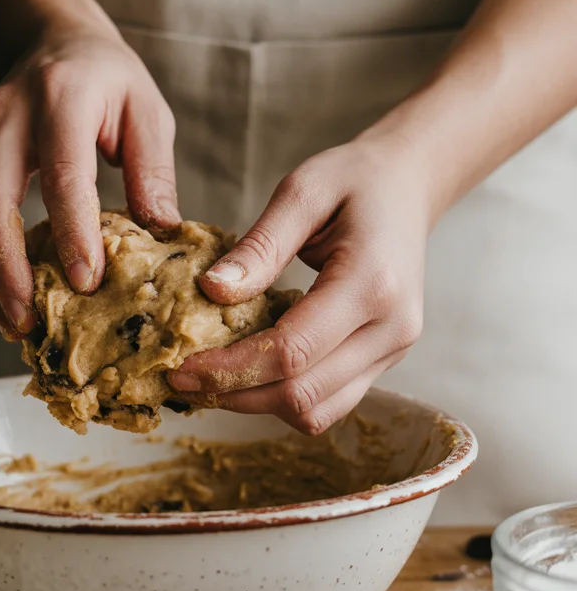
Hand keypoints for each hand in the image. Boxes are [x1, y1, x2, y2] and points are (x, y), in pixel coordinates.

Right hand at [0, 17, 178, 339]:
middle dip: (8, 268)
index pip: (62, 174)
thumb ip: (152, 170)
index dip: (72, 231)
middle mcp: (7, 119)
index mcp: (60, 99)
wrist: (50, 40)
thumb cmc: (107, 79)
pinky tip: (5, 303)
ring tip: (16, 326)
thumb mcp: (146, 111)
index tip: (87, 280)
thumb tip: (161, 235)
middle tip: (31, 320)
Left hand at [168, 139, 430, 433]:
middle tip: (182, 379)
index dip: (230, 368)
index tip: (180, 367)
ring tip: (210, 379)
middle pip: (303, 394)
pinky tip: (248, 371)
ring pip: (316, 411)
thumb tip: (212, 293)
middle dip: (235, 394)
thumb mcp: (302, 191)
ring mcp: (393, 351)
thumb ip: (260, 246)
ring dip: (258, 404)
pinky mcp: (383, 360)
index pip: (292, 352)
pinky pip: (328, 401)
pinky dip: (284, 397)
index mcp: (373, 284)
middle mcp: (392, 329)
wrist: (409, 184)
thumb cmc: (354, 179)